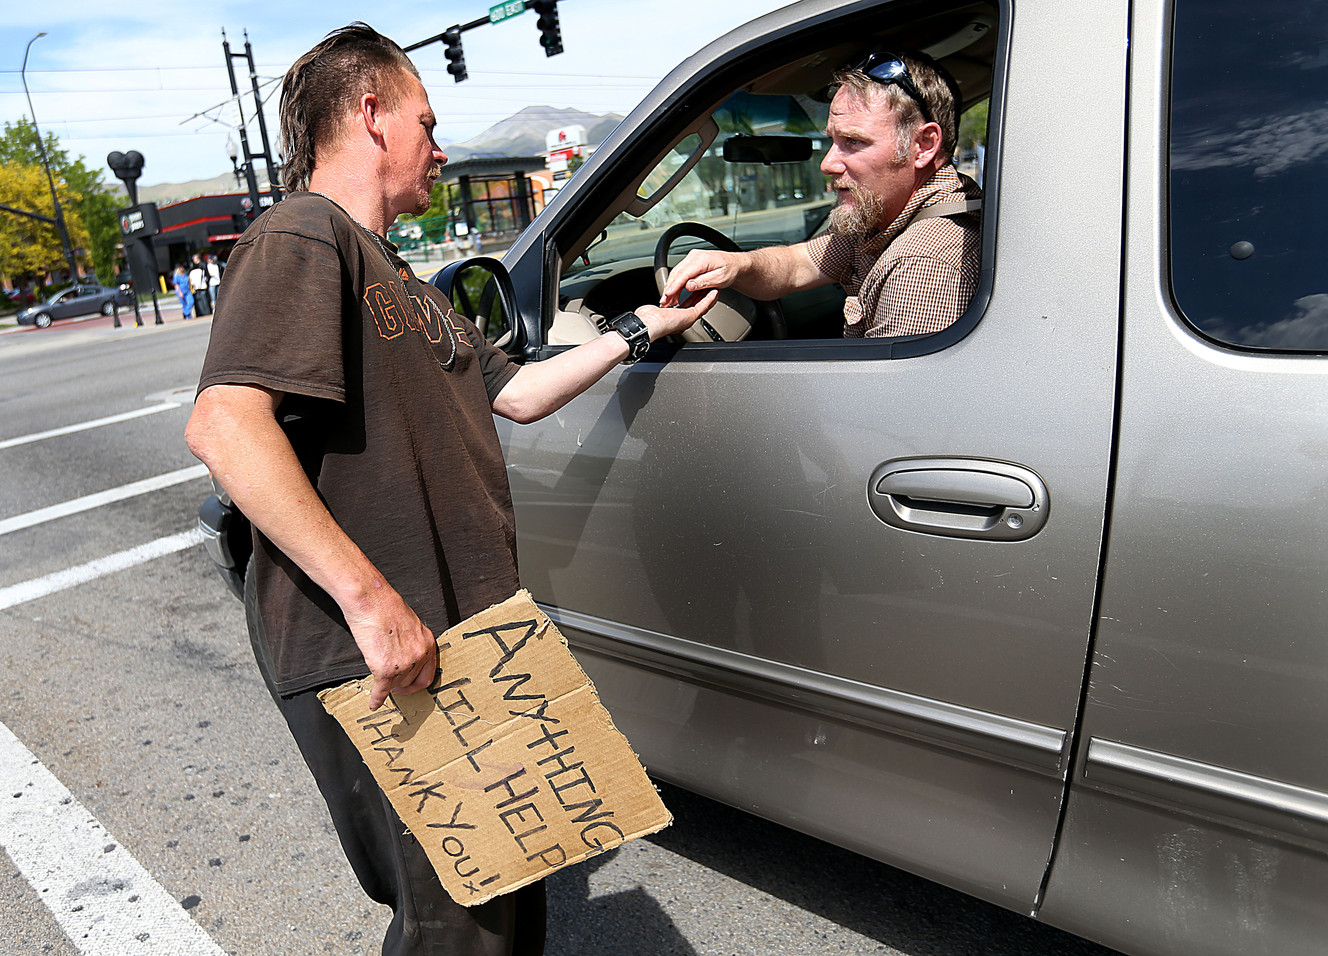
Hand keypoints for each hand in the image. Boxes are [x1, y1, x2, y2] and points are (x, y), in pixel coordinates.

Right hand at [343, 587, 438, 710]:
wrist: (371, 601)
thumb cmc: (385, 607)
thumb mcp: (409, 625)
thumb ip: (411, 643)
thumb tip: (404, 656)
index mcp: (427, 642)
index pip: (428, 674)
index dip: (417, 684)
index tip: (409, 687)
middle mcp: (419, 655)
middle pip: (410, 681)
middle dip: (400, 685)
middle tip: (391, 686)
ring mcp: (404, 663)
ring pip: (395, 685)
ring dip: (387, 686)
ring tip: (379, 681)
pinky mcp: (385, 669)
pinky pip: (381, 691)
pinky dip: (376, 699)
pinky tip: (373, 703)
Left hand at [637, 289, 718, 339]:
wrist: (647, 325)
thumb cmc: (647, 320)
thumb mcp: (654, 309)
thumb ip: (661, 306)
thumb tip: (660, 304)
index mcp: (675, 320)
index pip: (687, 308)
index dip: (693, 299)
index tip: (697, 291)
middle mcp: (683, 322)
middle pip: (697, 307)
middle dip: (703, 297)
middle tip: (709, 288)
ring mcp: (687, 320)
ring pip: (703, 307)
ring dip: (709, 298)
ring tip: (714, 290)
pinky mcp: (690, 317)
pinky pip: (703, 306)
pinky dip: (709, 299)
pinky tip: (714, 292)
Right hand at [659, 250, 742, 306]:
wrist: (735, 264)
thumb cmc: (730, 270)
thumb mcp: (719, 279)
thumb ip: (703, 282)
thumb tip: (688, 286)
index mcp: (702, 259)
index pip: (684, 273)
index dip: (674, 285)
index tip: (668, 294)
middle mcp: (694, 256)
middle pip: (677, 273)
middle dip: (669, 288)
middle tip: (665, 301)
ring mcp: (692, 259)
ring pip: (676, 273)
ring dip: (671, 287)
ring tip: (668, 300)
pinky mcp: (691, 263)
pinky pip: (680, 273)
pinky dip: (676, 283)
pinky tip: (673, 293)